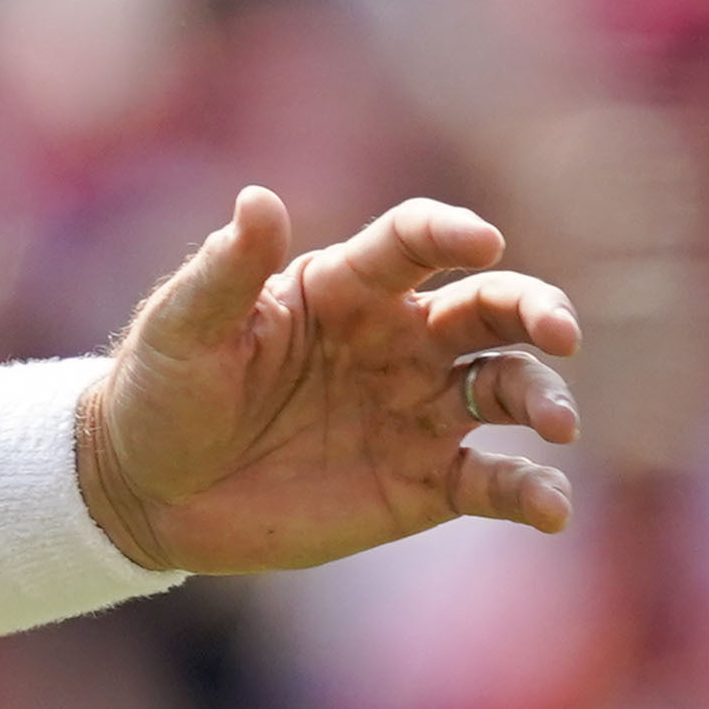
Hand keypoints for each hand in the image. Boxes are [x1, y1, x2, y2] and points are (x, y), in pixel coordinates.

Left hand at [77, 187, 579, 573]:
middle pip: (490, 309)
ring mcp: (416, 410)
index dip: (451, 233)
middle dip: (535, 309)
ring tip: (558, 424)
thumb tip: (259, 198)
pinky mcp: (423, 481)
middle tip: (561, 331)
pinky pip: (494, 481)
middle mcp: (397, 341)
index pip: (413, 243)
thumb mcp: (182, 328)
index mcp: (343, 289)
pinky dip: (532, 492)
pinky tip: (551, 509)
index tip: (481, 242)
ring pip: (509, 386)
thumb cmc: (160, 391)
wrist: (147, 491)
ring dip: (544, 396)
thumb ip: (226, 270)